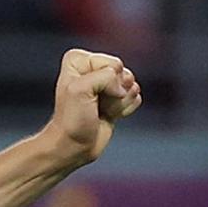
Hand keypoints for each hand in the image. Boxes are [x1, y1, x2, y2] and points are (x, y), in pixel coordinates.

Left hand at [44, 48, 143, 166]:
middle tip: (96, 104)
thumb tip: (124, 88)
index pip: (113, 63)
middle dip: (115, 92)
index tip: (87, 95)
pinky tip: (109, 115)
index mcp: (78, 60)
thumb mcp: (80, 89)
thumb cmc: (72, 119)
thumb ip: (105, 76)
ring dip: (119, 102)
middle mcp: (93, 68)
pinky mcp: (117, 98)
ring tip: (101, 110)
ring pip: (132, 85)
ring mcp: (106, 84)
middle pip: (124, 73)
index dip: (106, 81)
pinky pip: (136, 97)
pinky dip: (125, 109)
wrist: (73, 146)